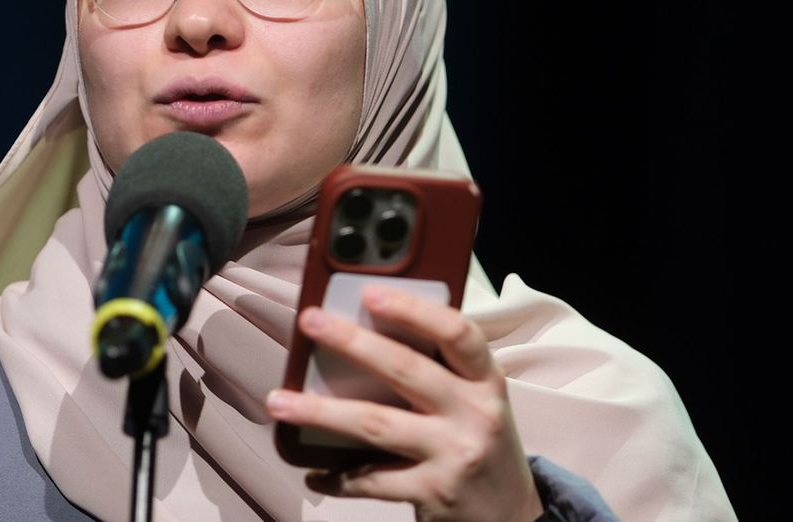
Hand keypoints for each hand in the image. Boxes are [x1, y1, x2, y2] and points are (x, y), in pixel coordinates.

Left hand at [266, 285, 542, 521]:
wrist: (513, 517)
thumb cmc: (480, 444)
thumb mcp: (475, 402)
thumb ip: (439, 371)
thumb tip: (365, 332)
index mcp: (485, 381)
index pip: (458, 333)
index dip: (414, 309)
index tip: (371, 293)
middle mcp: (474, 414)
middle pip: (406, 370)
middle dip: (352, 342)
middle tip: (310, 321)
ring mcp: (454, 454)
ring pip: (376, 424)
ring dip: (320, 411)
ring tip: (279, 401)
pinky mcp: (434, 491)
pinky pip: (371, 480)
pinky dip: (337, 476)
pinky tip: (314, 472)